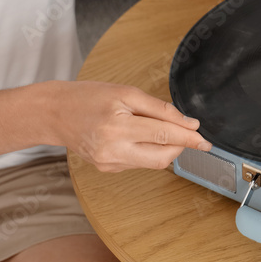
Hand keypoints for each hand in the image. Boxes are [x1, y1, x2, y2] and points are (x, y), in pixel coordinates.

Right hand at [52, 81, 210, 172]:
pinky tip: (137, 137)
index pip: (165, 136)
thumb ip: (159, 109)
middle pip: (162, 157)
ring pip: (151, 162)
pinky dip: (146, 151)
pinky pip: (137, 163)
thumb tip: (188, 123)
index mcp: (118, 126)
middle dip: (180, 147)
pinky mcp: (106, 169)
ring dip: (164, 149)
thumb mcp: (126, 92)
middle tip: (188, 134)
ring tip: (158, 130)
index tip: (205, 140)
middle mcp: (112, 150)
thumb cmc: (89, 97)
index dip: (189, 138)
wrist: (55, 112)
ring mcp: (108, 163)